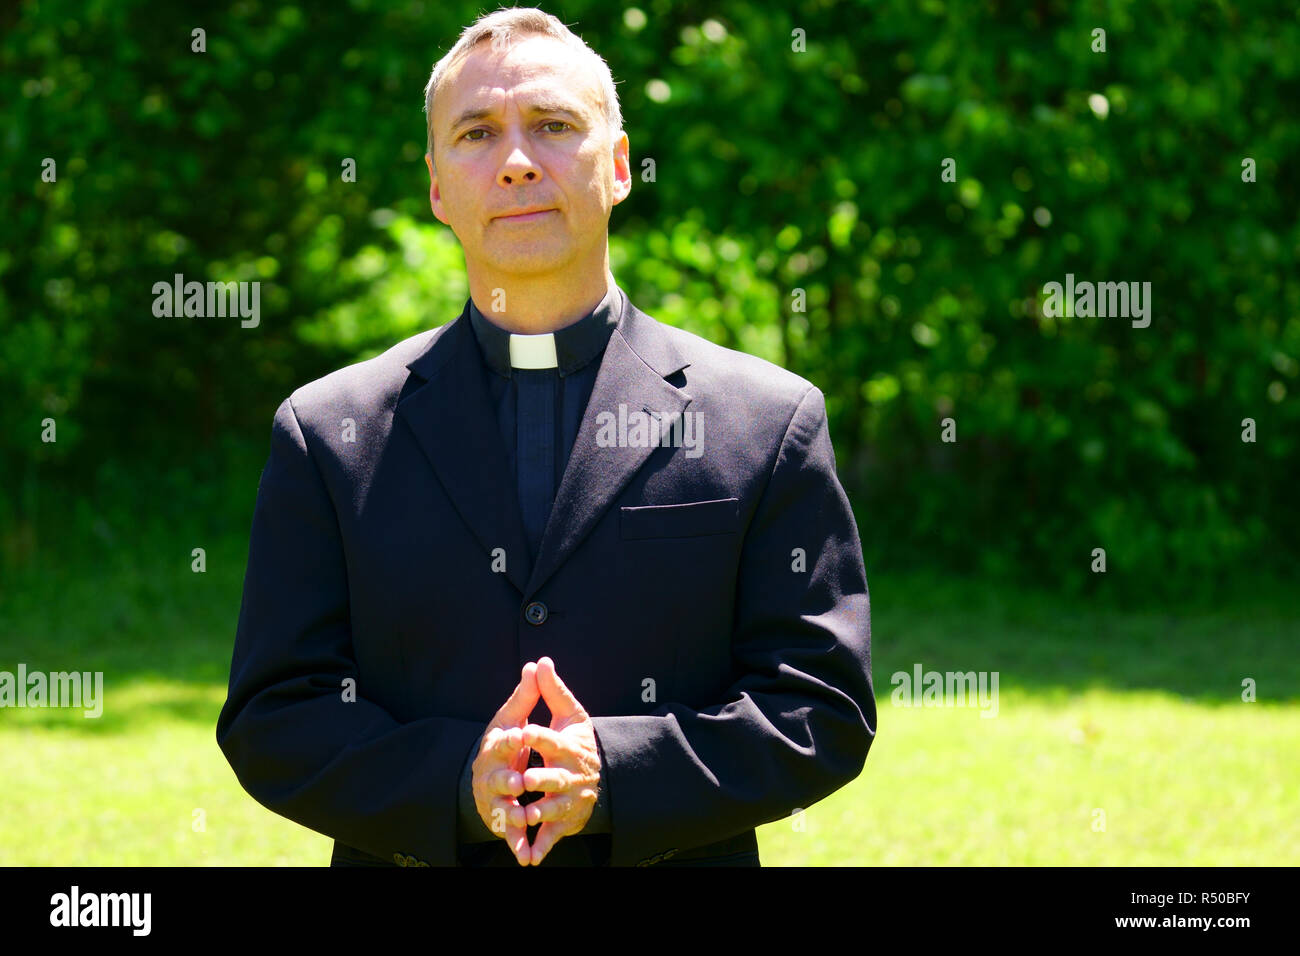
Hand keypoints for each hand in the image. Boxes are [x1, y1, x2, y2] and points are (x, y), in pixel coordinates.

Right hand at [471, 662, 539, 865]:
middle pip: (498, 777)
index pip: (501, 741)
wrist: (487, 776)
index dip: (510, 739)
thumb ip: (526, 696)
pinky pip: (510, 834)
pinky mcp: (502, 821)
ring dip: (511, 814)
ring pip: (503, 807)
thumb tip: (537, 663)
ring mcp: (495, 799)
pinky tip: (528, 858)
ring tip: (522, 817)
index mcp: (497, 747)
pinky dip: (518, 846)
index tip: (520, 735)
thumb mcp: (512, 718)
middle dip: (508, 779)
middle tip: (519, 781)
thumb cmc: (504, 745)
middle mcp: (492, 774)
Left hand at [518, 656, 600, 865]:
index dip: (539, 736)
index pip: (552, 740)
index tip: (524, 731)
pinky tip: (528, 857)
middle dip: (542, 779)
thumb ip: (552, 691)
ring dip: (541, 813)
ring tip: (526, 815)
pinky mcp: (564, 822)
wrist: (597, 779)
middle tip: (525, 779)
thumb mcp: (569, 715)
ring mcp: (567, 801)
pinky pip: (551, 836)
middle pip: (555, 778)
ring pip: (553, 808)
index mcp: (567, 748)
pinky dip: (541, 847)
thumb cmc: (577, 742)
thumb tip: (540, 661)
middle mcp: (569, 775)